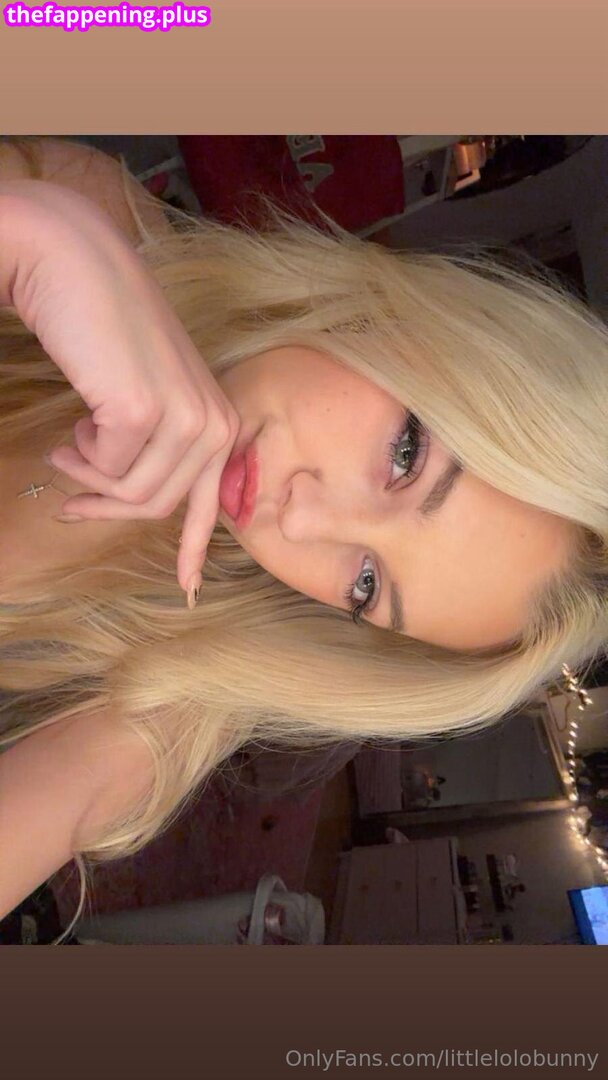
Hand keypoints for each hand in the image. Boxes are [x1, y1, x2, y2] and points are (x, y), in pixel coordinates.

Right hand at [1, 180, 239, 601]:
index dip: (194, 549)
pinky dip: (82, 456)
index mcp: (219, 417)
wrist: (71, 262)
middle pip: (158, 507)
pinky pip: (106, 471)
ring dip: (88, 478)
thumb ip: (157, 442)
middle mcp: (215, 422)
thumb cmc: (102, 326)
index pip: (211, 502)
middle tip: (65, 503)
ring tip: (65, 447)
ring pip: (130, 495)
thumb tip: (135, 499)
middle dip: (106, 509)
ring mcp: (186, 419)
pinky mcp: (146, 414)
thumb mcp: (145, 392)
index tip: (186, 591)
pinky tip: (74, 423)